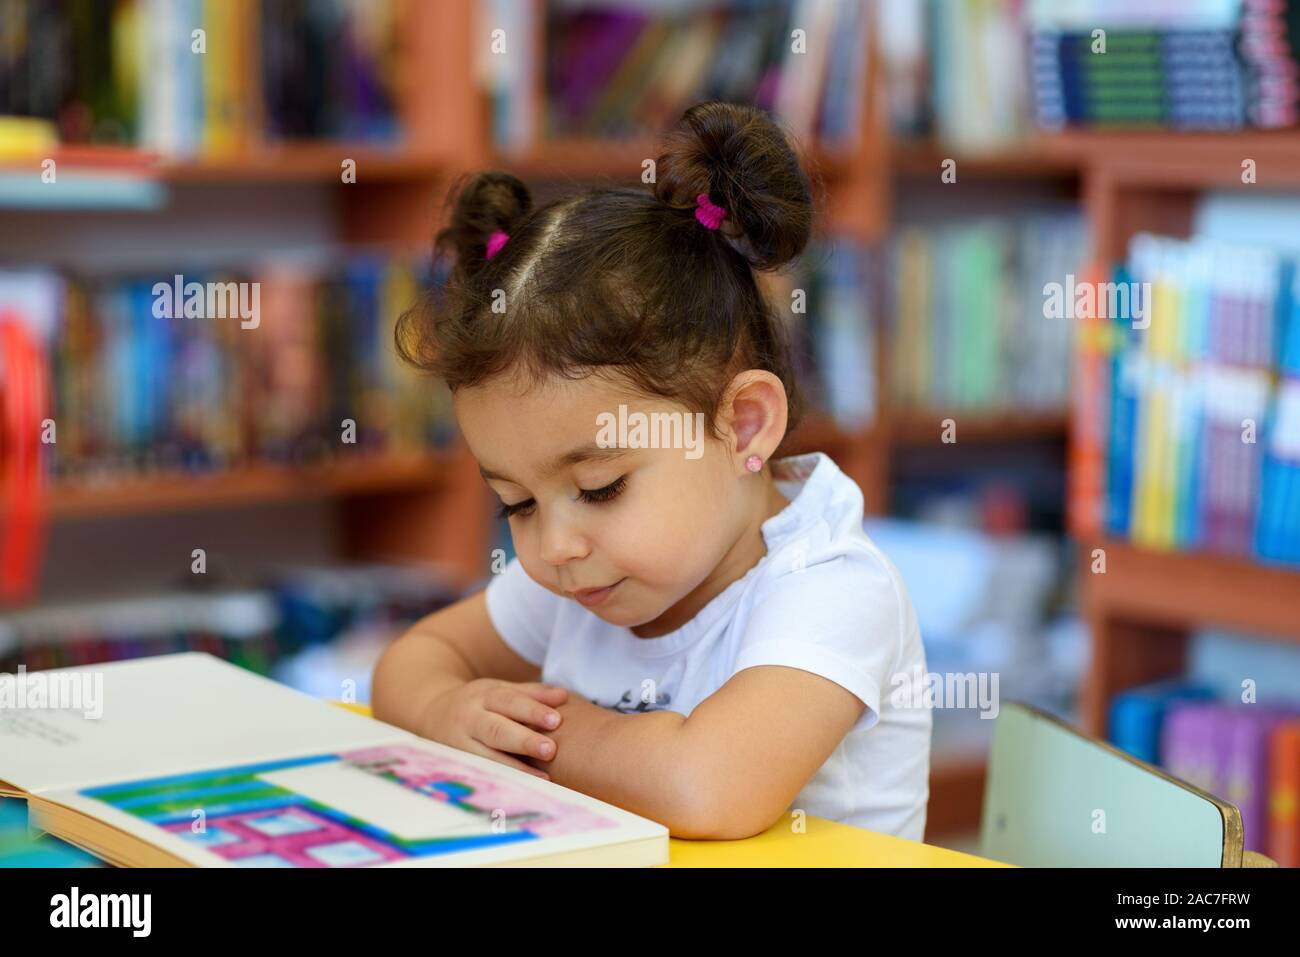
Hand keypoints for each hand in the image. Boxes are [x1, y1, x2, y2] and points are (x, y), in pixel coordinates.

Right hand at [420, 678, 567, 778]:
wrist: (429, 712)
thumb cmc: (477, 704)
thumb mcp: (498, 690)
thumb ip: (531, 694)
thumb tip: (564, 696)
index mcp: (483, 696)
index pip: (509, 701)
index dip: (532, 710)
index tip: (556, 720)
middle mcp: (469, 719)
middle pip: (495, 729)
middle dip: (523, 740)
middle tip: (550, 750)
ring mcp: (458, 744)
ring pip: (484, 757)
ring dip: (514, 769)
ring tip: (543, 780)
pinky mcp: (454, 765)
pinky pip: (478, 775)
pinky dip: (498, 783)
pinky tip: (519, 791)